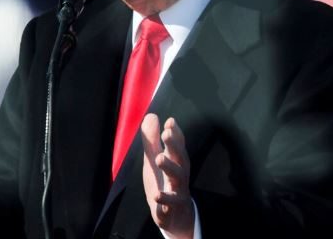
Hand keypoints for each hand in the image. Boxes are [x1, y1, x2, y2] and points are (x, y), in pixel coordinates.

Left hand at [141, 114, 194, 238]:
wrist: (174, 215)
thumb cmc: (164, 182)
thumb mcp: (155, 160)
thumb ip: (152, 140)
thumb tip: (152, 116)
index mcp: (176, 161)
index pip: (178, 144)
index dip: (175, 133)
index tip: (170, 121)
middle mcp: (180, 173)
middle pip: (180, 157)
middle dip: (174, 145)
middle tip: (166, 133)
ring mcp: (178, 190)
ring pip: (177, 178)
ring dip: (169, 167)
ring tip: (159, 158)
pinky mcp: (172, 208)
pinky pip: (170, 204)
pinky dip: (164, 200)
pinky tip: (156, 195)